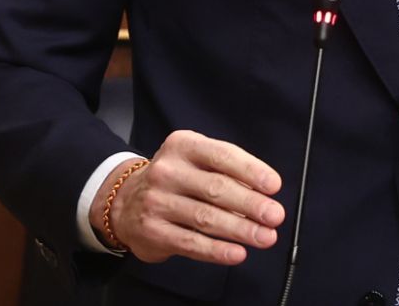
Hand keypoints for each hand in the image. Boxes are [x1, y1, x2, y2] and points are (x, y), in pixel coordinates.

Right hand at [88, 130, 284, 264]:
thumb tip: (263, 194)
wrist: (124, 201)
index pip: (223, 156)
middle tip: (274, 215)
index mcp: (183, 146)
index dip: (251, 171)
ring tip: (265, 237)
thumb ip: (227, 171)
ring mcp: (157, 202)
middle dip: (251, 204)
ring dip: (241, 230)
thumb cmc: (175, 179)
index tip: (273, 186)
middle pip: (216, 189)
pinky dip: (218, 250)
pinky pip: (191, 243)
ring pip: (206, 218)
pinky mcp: (153, 231)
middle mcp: (167, 171)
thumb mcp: (195, 160)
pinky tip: (237, 252)